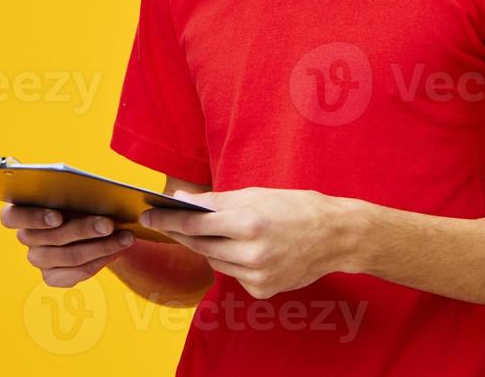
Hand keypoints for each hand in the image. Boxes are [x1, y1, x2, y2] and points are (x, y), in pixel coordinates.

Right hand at [1, 204, 134, 287]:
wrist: (91, 220)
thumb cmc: (79, 198)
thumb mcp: (76, 190)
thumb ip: (76, 191)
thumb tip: (95, 194)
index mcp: (19, 211)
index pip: (12, 217)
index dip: (34, 218)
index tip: (58, 217)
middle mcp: (26, 237)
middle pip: (51, 238)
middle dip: (84, 230)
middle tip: (109, 223)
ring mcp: (38, 259)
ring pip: (69, 256)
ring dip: (101, 246)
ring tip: (126, 237)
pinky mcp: (52, 277)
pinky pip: (77, 273)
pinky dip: (100, 260)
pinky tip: (117, 251)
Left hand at [140, 188, 355, 299]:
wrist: (336, 236)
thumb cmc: (298, 207)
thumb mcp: (258, 195)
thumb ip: (218, 201)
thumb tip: (183, 201)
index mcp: (249, 223)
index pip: (196, 224)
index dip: (168, 221)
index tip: (148, 217)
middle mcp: (251, 253)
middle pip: (201, 245)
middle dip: (181, 233)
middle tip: (163, 223)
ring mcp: (257, 275)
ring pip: (215, 261)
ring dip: (207, 247)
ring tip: (203, 232)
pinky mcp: (262, 289)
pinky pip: (234, 274)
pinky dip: (232, 261)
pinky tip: (242, 250)